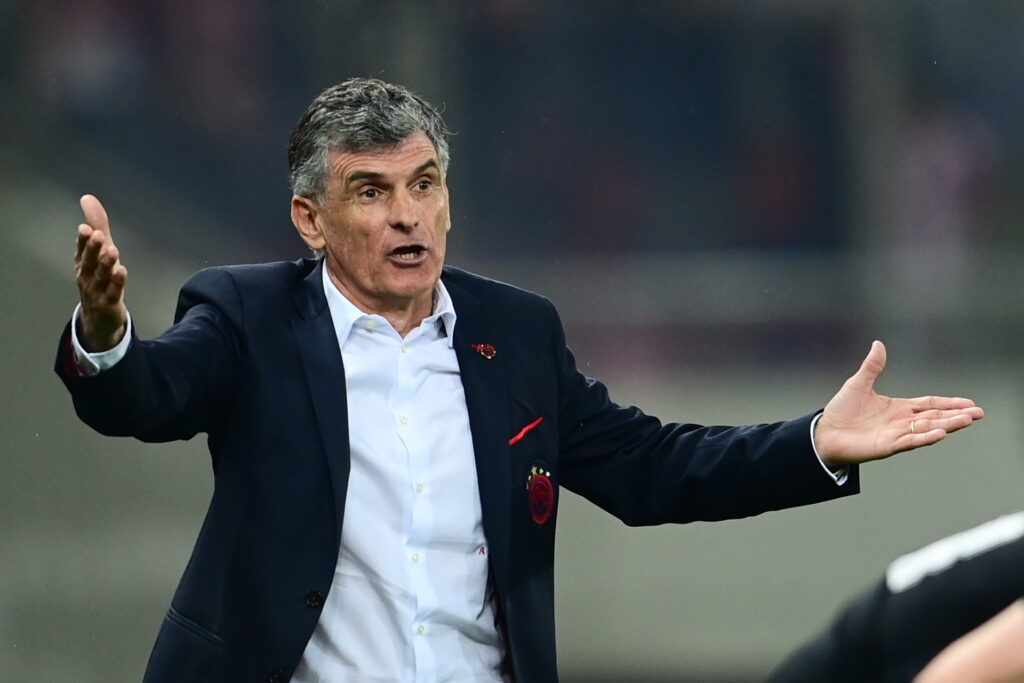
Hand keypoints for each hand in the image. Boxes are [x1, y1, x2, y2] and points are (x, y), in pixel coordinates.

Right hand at [75, 194, 127, 350]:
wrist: (98, 317)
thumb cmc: (98, 278)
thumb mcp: (98, 251)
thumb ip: (97, 225)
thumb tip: (87, 197)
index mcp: (82, 262)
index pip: (81, 249)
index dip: (83, 240)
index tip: (85, 228)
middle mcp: (86, 275)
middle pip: (88, 261)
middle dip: (92, 248)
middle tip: (98, 235)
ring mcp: (97, 290)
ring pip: (101, 276)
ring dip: (105, 263)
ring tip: (113, 250)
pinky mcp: (109, 302)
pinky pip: (113, 292)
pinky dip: (117, 282)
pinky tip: (122, 271)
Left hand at [814, 341, 983, 467]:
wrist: (825, 432)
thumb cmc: (841, 411)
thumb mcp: (858, 384)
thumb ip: (872, 366)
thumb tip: (878, 344)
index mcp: (899, 408)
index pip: (930, 405)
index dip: (949, 403)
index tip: (969, 403)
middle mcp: (902, 422)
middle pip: (935, 417)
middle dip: (956, 415)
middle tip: (978, 413)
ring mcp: (896, 435)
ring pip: (927, 429)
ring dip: (947, 425)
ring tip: (966, 420)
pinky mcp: (887, 446)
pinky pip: (910, 441)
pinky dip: (925, 438)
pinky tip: (940, 433)